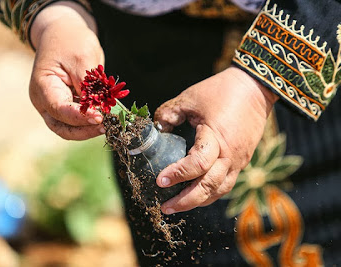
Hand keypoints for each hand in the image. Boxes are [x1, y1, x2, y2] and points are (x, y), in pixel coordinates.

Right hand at [29, 2, 104, 139]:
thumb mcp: (82, 57)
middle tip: (106, 126)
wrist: (63, 33)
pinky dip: (90, 122)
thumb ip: (88, 84)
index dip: (80, 116)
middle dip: (84, 130)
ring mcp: (54, 106)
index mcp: (43, 87)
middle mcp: (45, 101)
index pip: (59, 109)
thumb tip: (97, 108)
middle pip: (62, 127)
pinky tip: (106, 118)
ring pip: (69, 129)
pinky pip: (77, 121)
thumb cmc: (70, 41)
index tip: (99, 117)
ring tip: (109, 123)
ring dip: (89, 129)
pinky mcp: (66, 106)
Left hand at [154, 67, 277, 213]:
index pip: (197, 165)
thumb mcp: (189, 98)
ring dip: (198, 201)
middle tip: (165, 207)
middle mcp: (231, 154)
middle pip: (209, 187)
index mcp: (217, 137)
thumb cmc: (221, 91)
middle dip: (186, 201)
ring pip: (219, 190)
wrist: (255, 88)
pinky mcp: (242, 160)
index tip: (160, 180)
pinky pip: (226, 183)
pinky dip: (210, 192)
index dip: (177, 174)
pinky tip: (195, 194)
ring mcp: (239, 160)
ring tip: (177, 206)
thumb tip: (155, 130)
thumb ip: (169, 114)